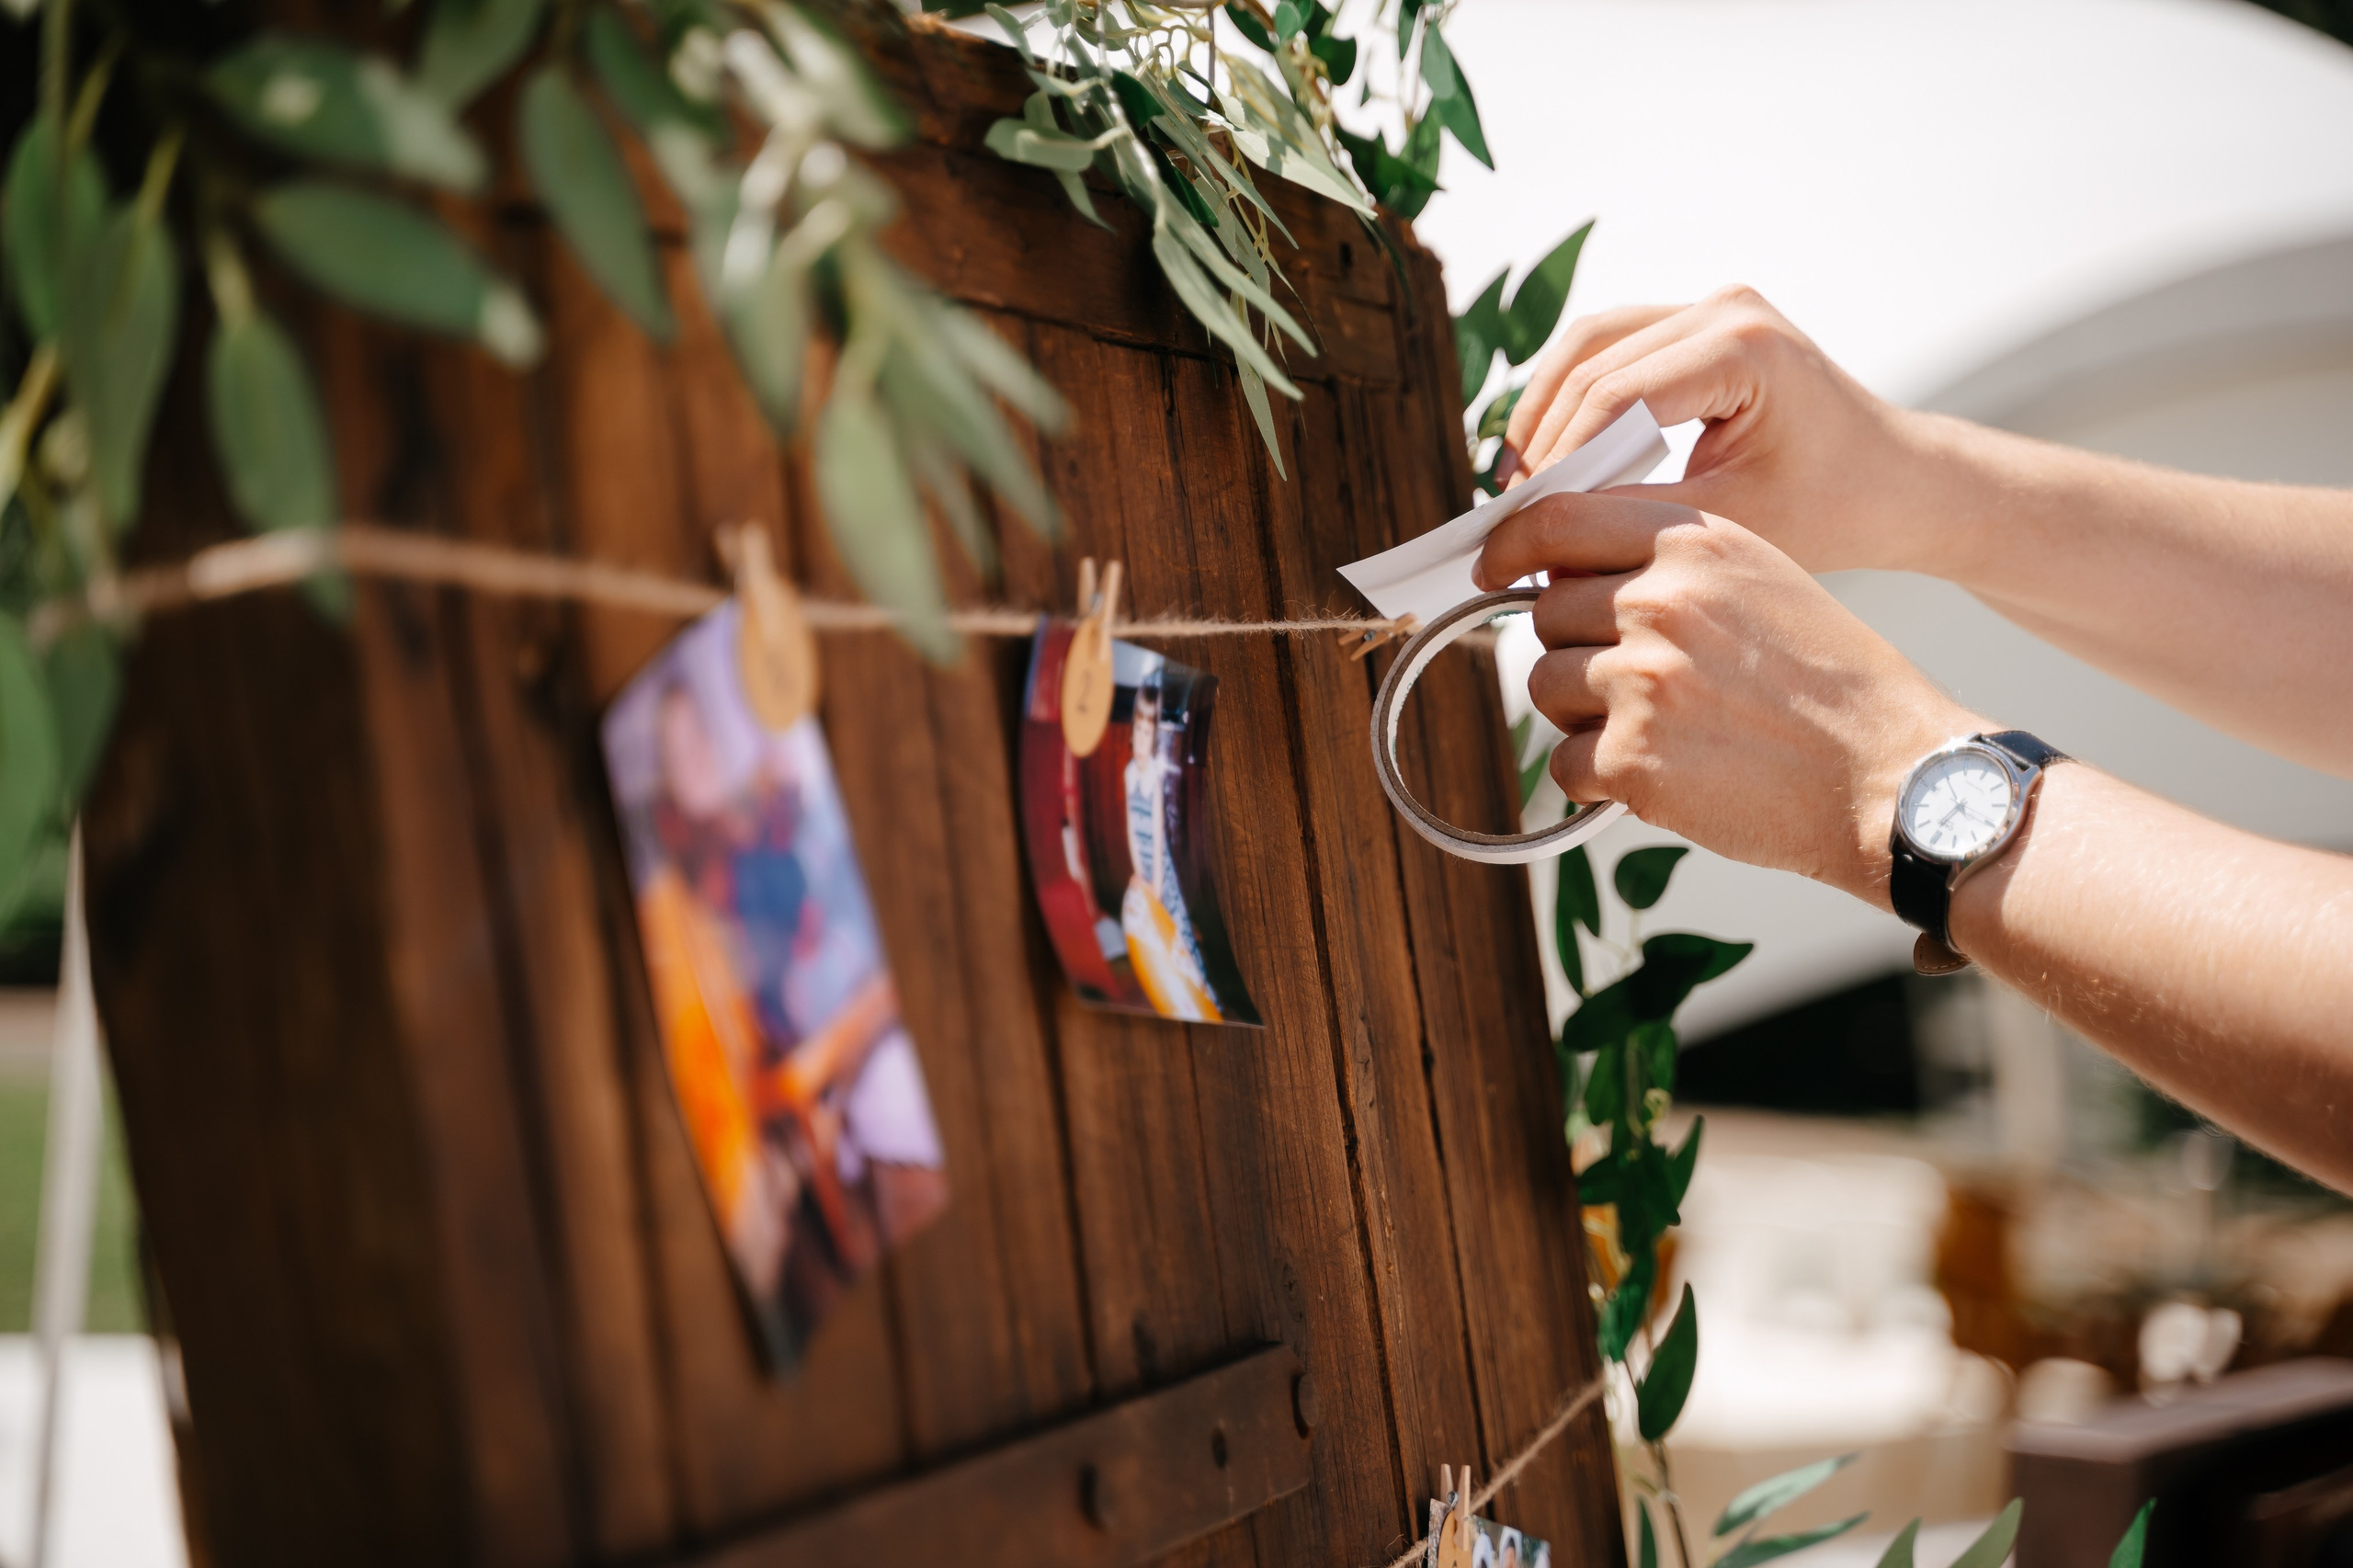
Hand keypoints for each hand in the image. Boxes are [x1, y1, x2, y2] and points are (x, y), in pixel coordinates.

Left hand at [1474, 491, 1978, 902]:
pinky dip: (1601, 780)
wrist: (1891, 778)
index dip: (1512, 546)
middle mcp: (1659, 600)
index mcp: (1695, 541)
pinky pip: (1563, 763)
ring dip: (1587, 717)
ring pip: (1545, 687)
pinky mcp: (1630, 758)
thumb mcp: (1760, 580)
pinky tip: (1670, 776)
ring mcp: (1640, 679)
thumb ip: (1667, 564)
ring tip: (1671, 730)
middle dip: (1577, 650)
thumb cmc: (1832, 686)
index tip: (1493, 568)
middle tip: (1648, 685)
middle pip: (1546, 613)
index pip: (1554, 519)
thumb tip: (1560, 573)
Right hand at [1500, 287, 1933, 574]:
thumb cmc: (1834, 507)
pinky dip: (1574, 398)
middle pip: (1591, 359)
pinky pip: (1611, 349)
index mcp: (1743, 345)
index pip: (1615, 394)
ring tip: (1520, 482)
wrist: (1894, 482)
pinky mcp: (1698, 326)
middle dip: (1542, 437)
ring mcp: (1711, 308)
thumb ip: (1635, 513)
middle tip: (1508, 509)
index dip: (1558, 459)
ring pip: (1589, 344)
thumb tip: (1544, 527)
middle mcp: (1725, 307)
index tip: (1520, 522)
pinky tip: (1552, 454)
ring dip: (1546, 410)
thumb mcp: (1731, 523)